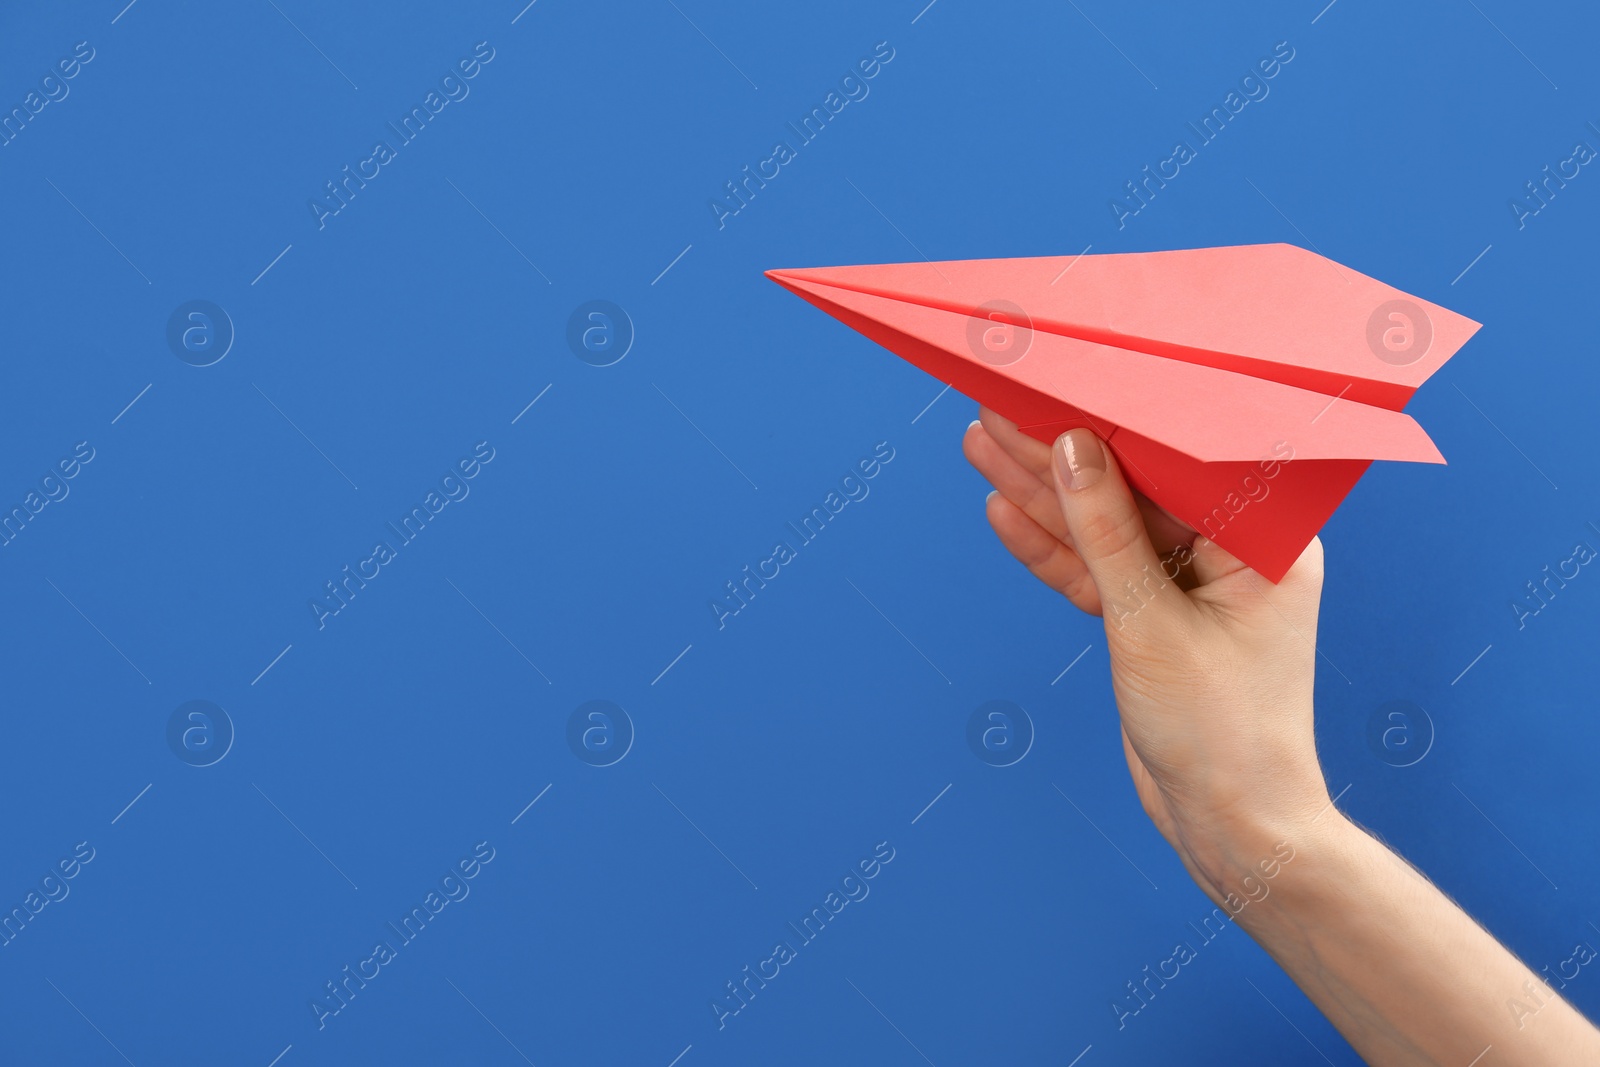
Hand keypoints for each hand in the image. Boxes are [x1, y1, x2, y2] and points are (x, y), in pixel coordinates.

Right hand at [963, 407, 1330, 900]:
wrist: (1229, 828)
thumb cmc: (1221, 732)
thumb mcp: (1150, 621)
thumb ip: (1105, 531)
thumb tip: (1069, 446)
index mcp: (1267, 539)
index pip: (1184, 456)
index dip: (1117, 416)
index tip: (1060, 381)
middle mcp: (1233, 552)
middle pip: (1134, 485)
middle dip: (1062, 453)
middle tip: (1000, 405)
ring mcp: (1191, 586)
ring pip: (1106, 526)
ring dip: (1044, 494)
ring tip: (983, 445)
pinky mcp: (1155, 619)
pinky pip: (1098, 571)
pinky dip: (1053, 549)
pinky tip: (1004, 511)